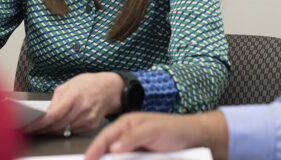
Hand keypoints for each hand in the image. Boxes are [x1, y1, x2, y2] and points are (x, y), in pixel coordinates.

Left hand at [24, 72, 123, 134]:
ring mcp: (88, 118)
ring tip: (44, 127)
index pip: (53, 115)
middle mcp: (82, 108)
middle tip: (34, 129)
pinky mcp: (92, 125)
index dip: (39, 123)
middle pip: (57, 125)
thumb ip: (55, 100)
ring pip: (64, 131)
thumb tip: (44, 113)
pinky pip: (73, 131)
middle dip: (43, 128)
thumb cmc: (88, 84)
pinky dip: (64, 130)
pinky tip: (60, 126)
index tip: (30, 127)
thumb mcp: (68, 85)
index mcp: (74, 95)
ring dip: (52, 130)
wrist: (109, 89)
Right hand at [84, 112, 225, 159]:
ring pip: (116, 157)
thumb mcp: (152, 130)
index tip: (87, 159)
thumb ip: (132, 137)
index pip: (105, 137)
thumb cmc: (173, 129)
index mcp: (126, 124)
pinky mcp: (140, 157)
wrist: (192, 139)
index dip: (94, 148)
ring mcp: (133, 148)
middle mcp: (127, 137)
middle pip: (107, 149)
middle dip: (99, 156)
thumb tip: (113, 147)